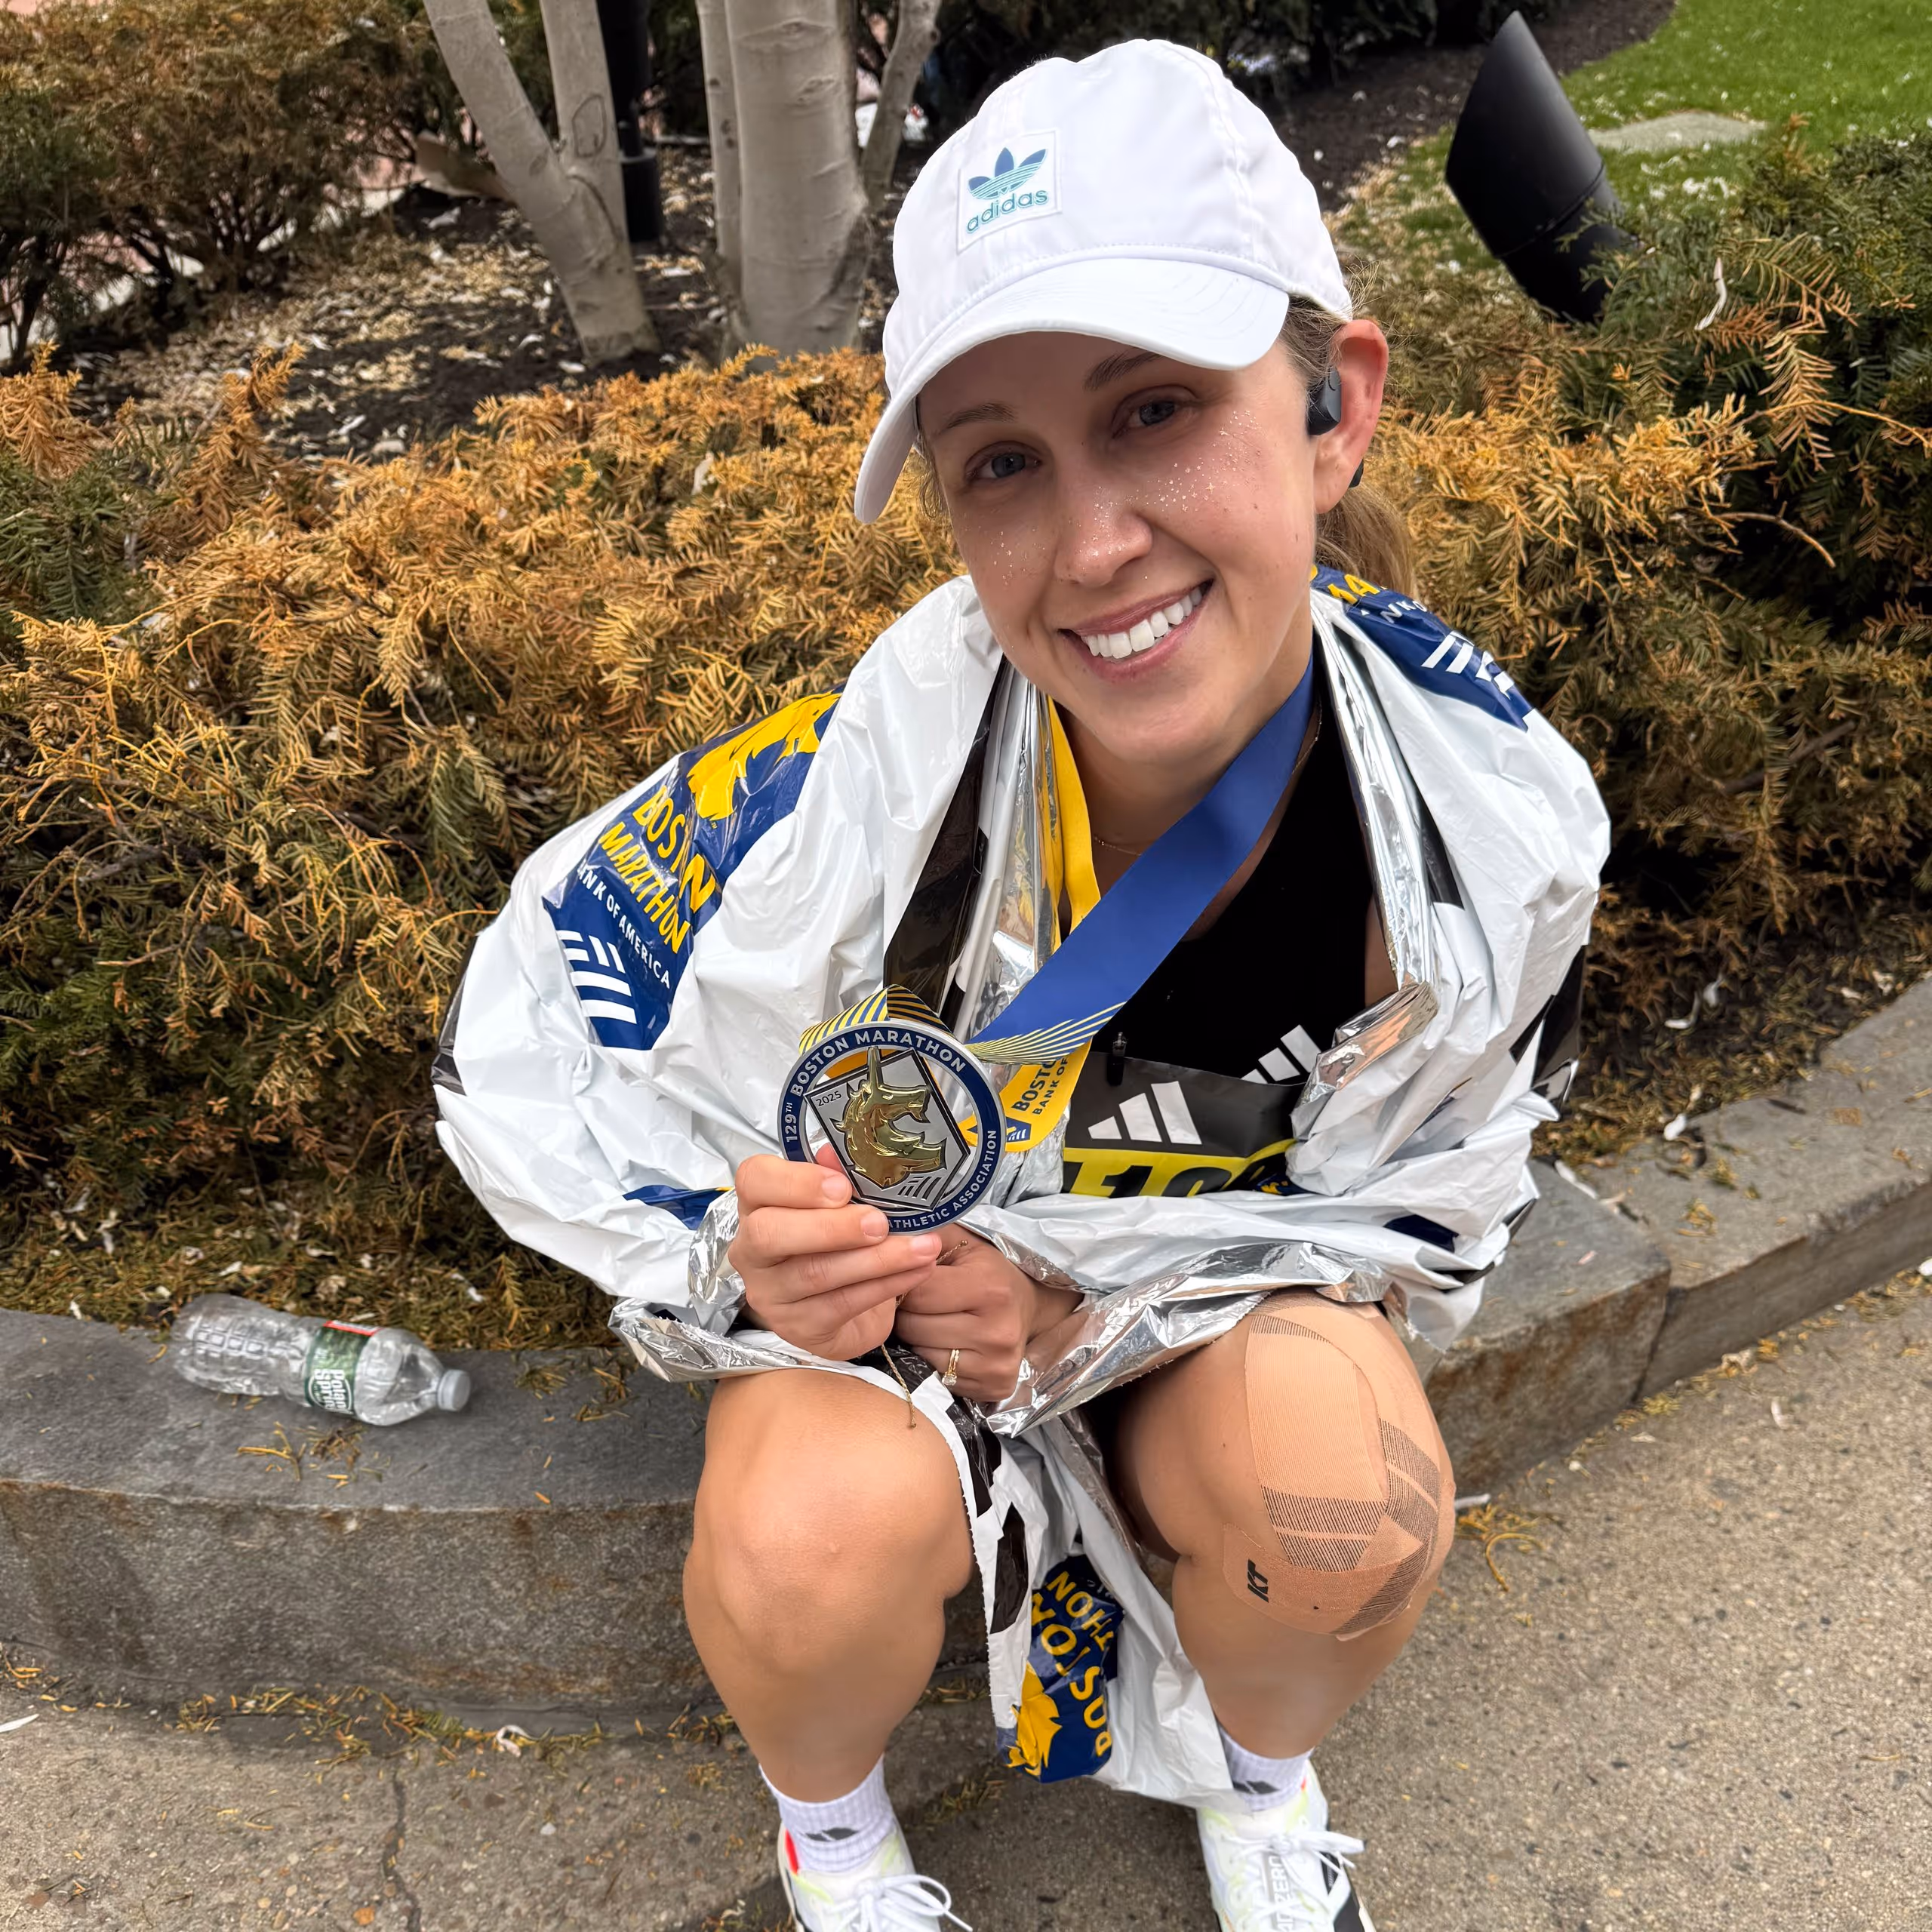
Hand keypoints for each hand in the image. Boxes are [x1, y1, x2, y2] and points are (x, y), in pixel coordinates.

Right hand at [728, 1149, 941, 1360]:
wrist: (847, 1312)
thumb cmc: (840, 1244)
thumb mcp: (843, 1207)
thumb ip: (840, 1177)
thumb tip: (842, 1153)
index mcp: (759, 1204)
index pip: (754, 1179)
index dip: (795, 1181)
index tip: (842, 1186)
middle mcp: (753, 1249)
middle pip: (771, 1233)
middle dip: (832, 1227)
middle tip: (880, 1223)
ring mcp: (770, 1292)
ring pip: (815, 1273)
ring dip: (877, 1259)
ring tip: (922, 1246)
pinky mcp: (797, 1327)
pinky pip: (842, 1304)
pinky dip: (886, 1285)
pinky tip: (917, 1270)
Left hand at [893, 1230, 1080, 1404]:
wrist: (1029, 1304)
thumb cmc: (989, 1269)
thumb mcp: (963, 1242)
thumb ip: (926, 1235)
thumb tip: (884, 1233)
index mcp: (989, 1289)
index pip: (917, 1293)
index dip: (903, 1284)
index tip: (907, 1279)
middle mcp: (997, 1331)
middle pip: (914, 1327)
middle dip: (907, 1313)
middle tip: (919, 1302)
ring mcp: (996, 1365)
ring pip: (921, 1354)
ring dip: (917, 1338)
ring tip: (932, 1320)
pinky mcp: (994, 1387)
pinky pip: (937, 1375)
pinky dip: (933, 1359)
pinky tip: (946, 1342)